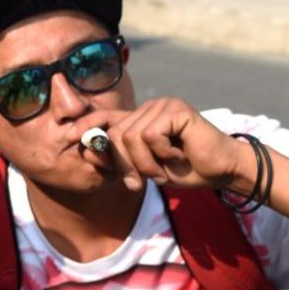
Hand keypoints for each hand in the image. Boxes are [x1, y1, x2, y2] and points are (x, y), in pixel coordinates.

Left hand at [74, 98, 254, 193]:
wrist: (221, 171)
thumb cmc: (185, 171)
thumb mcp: (145, 170)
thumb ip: (119, 161)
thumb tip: (86, 151)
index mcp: (139, 120)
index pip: (104, 118)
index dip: (85, 126)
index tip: (66, 137)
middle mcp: (148, 109)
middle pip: (115, 134)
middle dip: (123, 164)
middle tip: (137, 183)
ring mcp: (162, 106)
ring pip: (130, 137)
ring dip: (145, 164)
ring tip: (162, 170)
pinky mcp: (176, 109)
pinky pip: (151, 135)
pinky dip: (161, 153)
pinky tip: (178, 155)